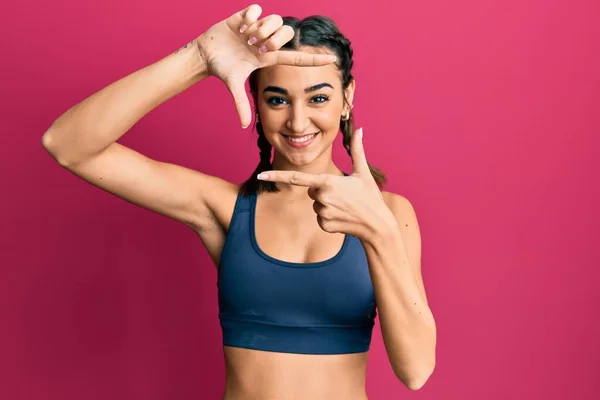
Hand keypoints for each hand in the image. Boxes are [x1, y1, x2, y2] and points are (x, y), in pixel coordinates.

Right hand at [196, 4, 337, 127]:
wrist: (206, 53)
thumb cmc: (222, 69)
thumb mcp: (233, 85)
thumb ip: (241, 104)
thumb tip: (245, 126)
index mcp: (268, 57)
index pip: (296, 58)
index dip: (314, 59)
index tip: (332, 59)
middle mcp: (267, 41)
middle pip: (286, 33)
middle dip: (273, 39)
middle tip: (256, 46)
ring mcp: (258, 28)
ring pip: (274, 20)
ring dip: (260, 28)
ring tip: (246, 36)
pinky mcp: (247, 16)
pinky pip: (257, 9)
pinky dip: (249, 17)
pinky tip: (240, 26)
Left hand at [257, 128, 393, 239]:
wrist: (377, 225)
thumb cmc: (371, 197)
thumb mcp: (363, 172)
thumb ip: (357, 150)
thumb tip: (360, 129)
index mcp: (327, 182)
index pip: (296, 177)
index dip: (276, 175)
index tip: (261, 175)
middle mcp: (322, 197)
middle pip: (311, 190)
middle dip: (323, 190)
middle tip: (343, 194)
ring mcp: (322, 212)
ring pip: (315, 204)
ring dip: (327, 204)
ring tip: (345, 206)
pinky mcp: (323, 225)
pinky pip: (319, 217)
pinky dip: (329, 217)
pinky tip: (343, 217)